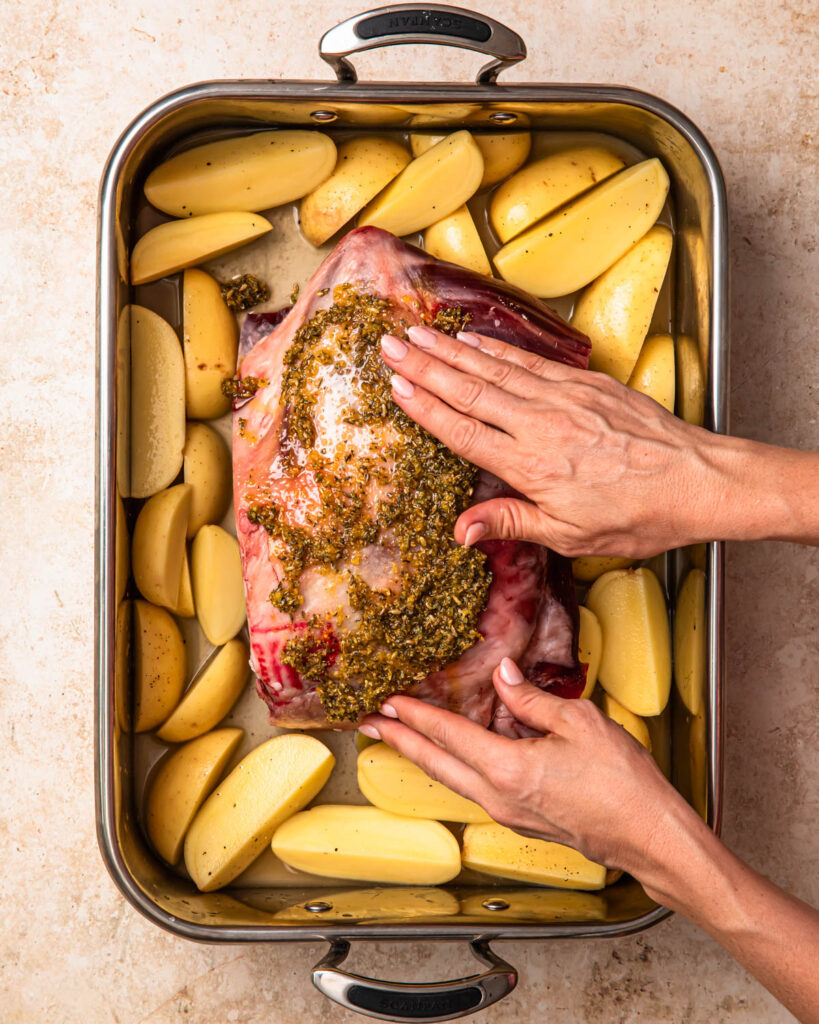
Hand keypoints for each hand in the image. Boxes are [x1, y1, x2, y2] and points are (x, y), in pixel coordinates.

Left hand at [362, 664, 818, 1023]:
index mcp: (507, 768)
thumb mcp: (579, 722)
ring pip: (451, 779)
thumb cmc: (623, 783)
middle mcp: (497, 796)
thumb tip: (502, 674)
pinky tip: (457, 754)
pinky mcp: (522, 820)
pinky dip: (454, 767)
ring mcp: (507, 813)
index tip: (388, 700)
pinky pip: (475, 788)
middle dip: (399, 741)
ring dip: (423, 755)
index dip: (415, 714)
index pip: (447, 735)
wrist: (649, 838)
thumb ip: (532, 698)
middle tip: (369, 723)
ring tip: (402, 735)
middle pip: (434, 764)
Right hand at [380, 325, 815, 555]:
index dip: (425, 407)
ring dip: (452, 349)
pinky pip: (531, 361)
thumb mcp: (569, 535)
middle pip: (470, 389)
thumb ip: (510, 523)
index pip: (464, 430)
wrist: (696, 481)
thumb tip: (459, 531)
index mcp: (531, 466)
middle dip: (425, 365)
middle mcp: (541, 424)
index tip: (395, 386)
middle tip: (389, 344)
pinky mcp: (586, 383)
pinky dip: (497, 349)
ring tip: (418, 332)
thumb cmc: (635, 516)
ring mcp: (565, 397)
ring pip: (496, 368)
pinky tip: (474, 339)